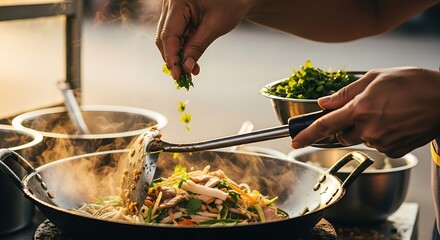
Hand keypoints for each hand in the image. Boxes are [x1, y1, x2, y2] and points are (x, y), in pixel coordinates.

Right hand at [155, 0, 253, 79]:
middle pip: (164, 36)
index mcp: (178, 2)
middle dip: (173, 58)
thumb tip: (185, 67)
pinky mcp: (177, 14)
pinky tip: (191, 61)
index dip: (171, 57)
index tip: (177, 75)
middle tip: (183, 77)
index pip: (168, 34)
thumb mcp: (214, 27)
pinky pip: (175, 34)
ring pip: (168, 37)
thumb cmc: (229, 5)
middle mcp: (170, 3)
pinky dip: (182, 48)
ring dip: (178, 55)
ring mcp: (172, 8)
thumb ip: (197, 47)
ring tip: (191, 70)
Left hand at [291, 67, 439, 157]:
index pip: (325, 126)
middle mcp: (369, 128)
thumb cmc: (414, 83)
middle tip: (364, 109)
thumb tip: (323, 102)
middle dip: (345, 125)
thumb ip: (346, 92)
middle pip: (342, 135)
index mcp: (361, 108)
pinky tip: (394, 122)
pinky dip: (380, 135)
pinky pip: (377, 145)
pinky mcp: (394, 150)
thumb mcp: (376, 77)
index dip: (307, 135)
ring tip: (386, 112)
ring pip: (360, 139)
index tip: (294, 141)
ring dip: (365, 128)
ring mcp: (382, 142)